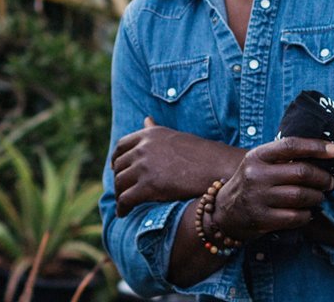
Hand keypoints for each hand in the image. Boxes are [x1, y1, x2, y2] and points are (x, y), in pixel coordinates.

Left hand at [112, 116, 243, 216]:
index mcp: (149, 134)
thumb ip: (155, 130)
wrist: (217, 169)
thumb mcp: (173, 136)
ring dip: (119, 195)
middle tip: (121, 190)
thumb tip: (146, 119)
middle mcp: (143, 148)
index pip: (121, 146)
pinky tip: (123, 213)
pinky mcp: (148, 187)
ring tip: (123, 204)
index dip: (116, 159)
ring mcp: (144, 167)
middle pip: (119, 166)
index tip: (116, 168)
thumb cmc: (201, 154)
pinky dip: (122, 208)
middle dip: (118, 179)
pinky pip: (126, 199)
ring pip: (119, 183)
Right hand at [210, 137, 333, 241]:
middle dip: (322, 177)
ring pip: (300, 196)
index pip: (290, 145)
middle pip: (301, 172)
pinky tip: (307, 212)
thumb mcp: (259, 164)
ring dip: (317, 197)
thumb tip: (322, 154)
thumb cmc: (251, 183)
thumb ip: (282, 158)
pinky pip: (295, 217)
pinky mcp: (261, 218)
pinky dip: (307, 215)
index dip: (315, 147)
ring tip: (319, 196)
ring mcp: (257, 197)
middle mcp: (256, 175)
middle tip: (329, 181)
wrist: (224, 211)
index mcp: (257, 156)